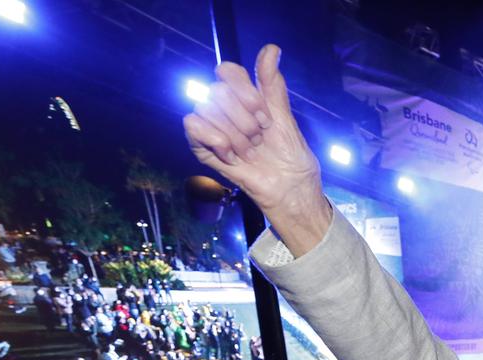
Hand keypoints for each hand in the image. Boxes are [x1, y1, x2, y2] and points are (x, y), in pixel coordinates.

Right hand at [183, 44, 330, 255]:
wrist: (290, 189)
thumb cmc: (291, 156)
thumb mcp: (284, 117)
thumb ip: (272, 84)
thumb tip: (271, 48)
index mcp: (244, 98)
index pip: (228, 71)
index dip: (246, 92)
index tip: (266, 117)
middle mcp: (225, 109)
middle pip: (218, 90)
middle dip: (245, 118)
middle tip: (260, 139)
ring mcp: (212, 127)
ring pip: (206, 107)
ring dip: (234, 133)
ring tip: (250, 151)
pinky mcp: (203, 148)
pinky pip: (192, 125)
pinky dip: (215, 138)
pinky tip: (232, 154)